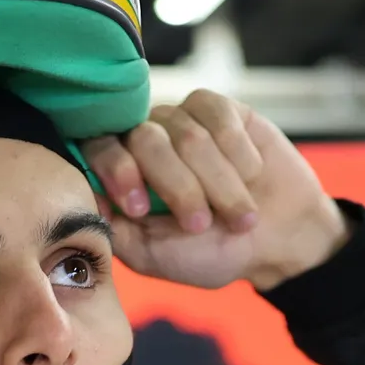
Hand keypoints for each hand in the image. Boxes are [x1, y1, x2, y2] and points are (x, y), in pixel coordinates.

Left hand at [79, 90, 348, 290]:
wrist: (278, 241)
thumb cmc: (211, 251)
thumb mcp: (156, 255)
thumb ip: (117, 229)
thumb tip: (86, 199)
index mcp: (123, 172)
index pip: (99, 148)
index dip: (117, 171)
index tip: (139, 207)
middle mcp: (147, 139)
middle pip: (147, 139)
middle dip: (179, 188)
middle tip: (202, 225)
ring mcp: (183, 120)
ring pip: (189, 134)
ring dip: (219, 182)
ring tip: (239, 215)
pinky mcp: (221, 109)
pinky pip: (221, 117)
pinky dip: (239, 155)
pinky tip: (251, 175)